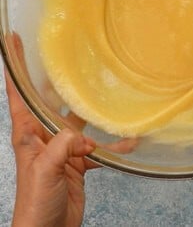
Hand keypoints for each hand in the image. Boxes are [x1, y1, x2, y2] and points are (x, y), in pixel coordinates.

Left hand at [5, 34, 136, 226]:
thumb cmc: (35, 203)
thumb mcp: (44, 170)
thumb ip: (62, 146)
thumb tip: (83, 136)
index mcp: (28, 132)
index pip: (18, 92)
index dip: (15, 67)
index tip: (13, 41)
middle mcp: (45, 134)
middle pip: (49, 98)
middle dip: (56, 78)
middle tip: (66, 56)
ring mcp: (62, 147)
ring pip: (79, 120)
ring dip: (92, 111)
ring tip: (106, 92)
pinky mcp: (78, 160)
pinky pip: (98, 147)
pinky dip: (113, 145)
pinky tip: (129, 141)